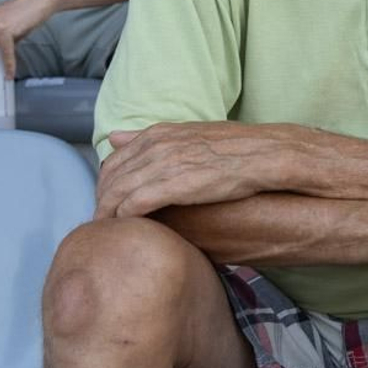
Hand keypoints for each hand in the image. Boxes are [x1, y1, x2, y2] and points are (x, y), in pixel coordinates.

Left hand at [95, 121, 299, 218]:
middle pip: (110, 178)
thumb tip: (115, 137)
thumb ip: (150, 138)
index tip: (108, 202)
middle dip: (102, 201)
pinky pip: (134, 205)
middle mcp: (155, 146)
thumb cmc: (234, 149)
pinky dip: (123, 218)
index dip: (106, 184)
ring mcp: (163, 165)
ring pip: (116, 193)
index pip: (114, 160)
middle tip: (103, 222)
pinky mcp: (173, 185)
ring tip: (107, 232)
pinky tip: (125, 230)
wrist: (265, 155)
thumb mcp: (189, 135)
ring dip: (107, 214)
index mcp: (158, 134)